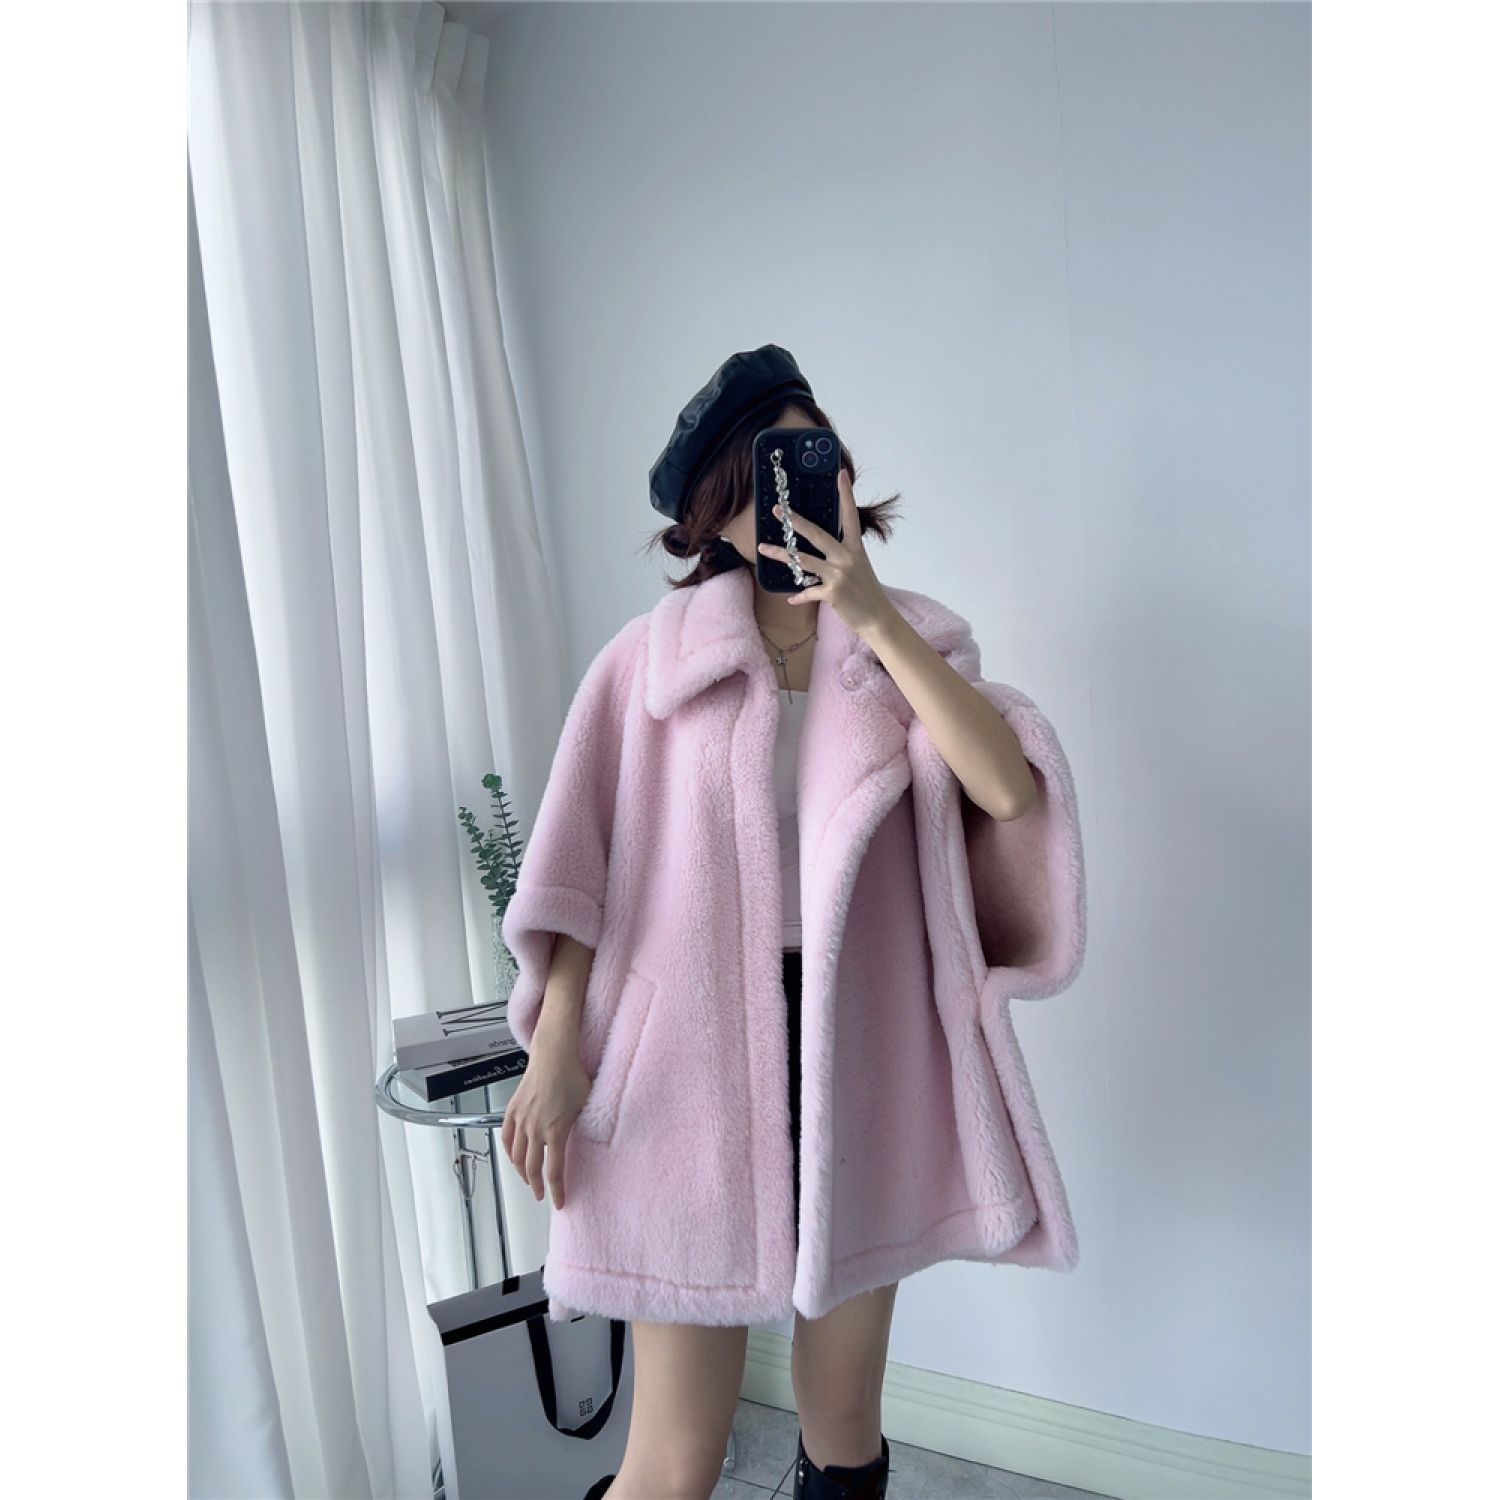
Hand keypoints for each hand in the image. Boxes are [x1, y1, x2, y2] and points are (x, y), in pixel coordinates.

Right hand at [499, 1028, 593, 1209]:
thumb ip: (588, 1126)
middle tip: (542, 1195)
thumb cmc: (573, 1076)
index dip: (557, 1191)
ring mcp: (521, 1120)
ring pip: (517, 1157)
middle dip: (537, 1187)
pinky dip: (509, 1152)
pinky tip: (514, 1158)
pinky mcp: (512, 1110)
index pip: (554, 1172)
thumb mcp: (588, 1105)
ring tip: (529, 1180)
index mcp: (557, 1131)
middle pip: (532, 1169)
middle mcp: (536, 1129)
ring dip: (522, 1172)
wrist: (554, 1054)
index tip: (559, 1202)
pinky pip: (506, 1138)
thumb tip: (595, 1140)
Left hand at [756, 466, 896, 639]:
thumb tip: (823, 543)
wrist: (876, 617)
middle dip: (795, 521)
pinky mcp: (832, 593)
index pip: (850, 515)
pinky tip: (791, 598)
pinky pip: (808, 591)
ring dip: (780, 554)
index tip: (839, 474)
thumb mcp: (858, 564)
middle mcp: (847, 557)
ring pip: (803, 560)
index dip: (845, 494)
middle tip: (779, 510)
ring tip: (762, 548)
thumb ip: (842, 551)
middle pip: (817, 534)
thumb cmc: (865, 589)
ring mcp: (839, 575)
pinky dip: (799, 596)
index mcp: (855, 547)